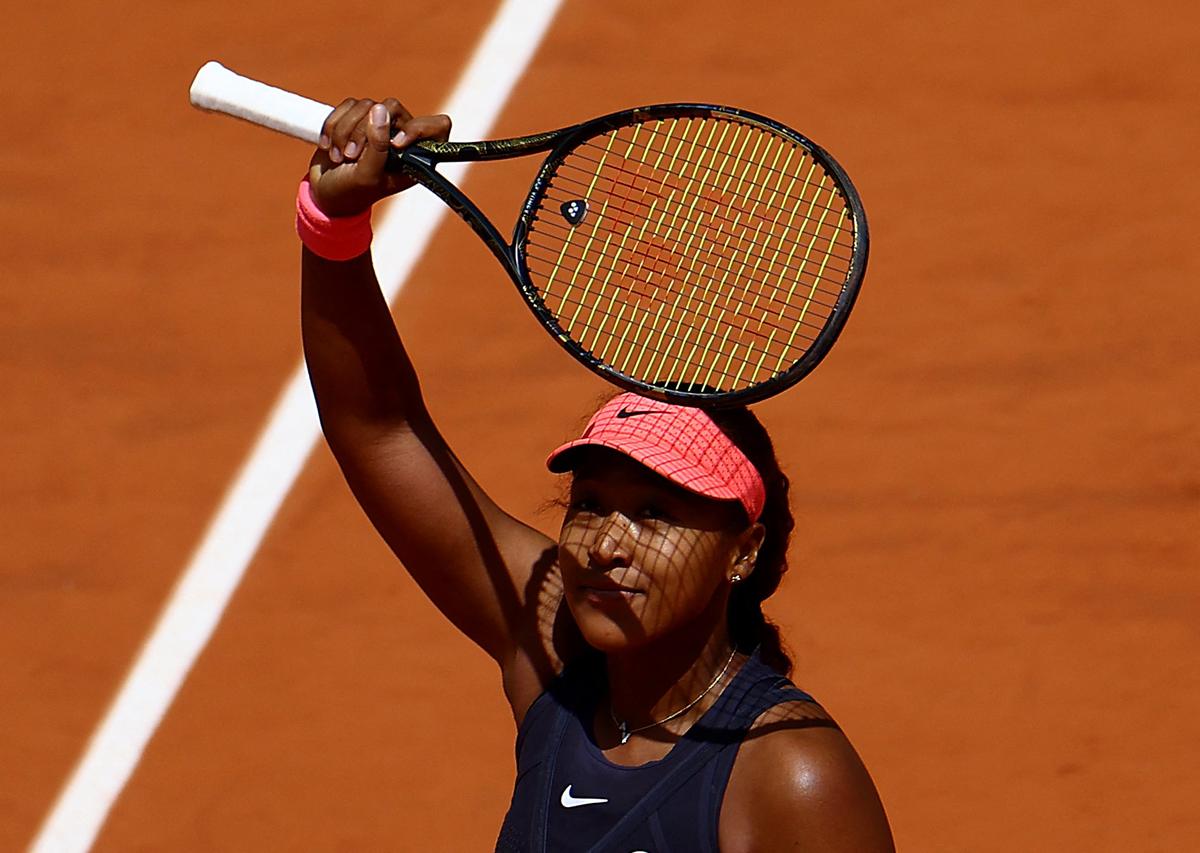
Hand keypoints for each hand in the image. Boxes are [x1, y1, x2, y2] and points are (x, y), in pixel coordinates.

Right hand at [307, 98, 451, 217]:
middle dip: (364, 130)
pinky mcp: (358, 117)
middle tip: (352, 156)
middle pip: (392, 107)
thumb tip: (381, 110)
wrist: (325, 192)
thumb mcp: (367, 175)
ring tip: (340, 157)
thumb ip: (378, 146)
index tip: (396, 144)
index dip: (419, 128)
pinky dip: (334, 124)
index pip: (439, 127)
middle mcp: (402, 137)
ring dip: (345, 131)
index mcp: (417, 156)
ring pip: (367, 105)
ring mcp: (380, 125)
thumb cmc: (351, 191)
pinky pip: (349, 104)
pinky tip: (329, 146)